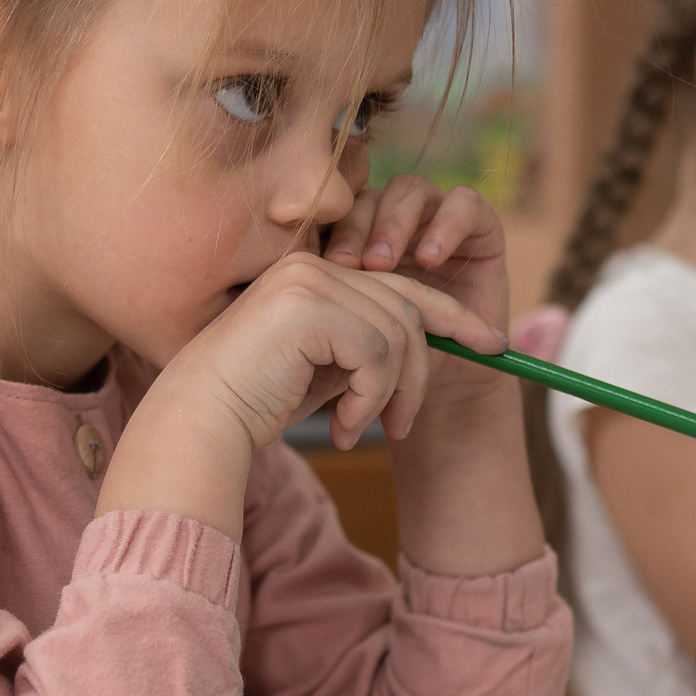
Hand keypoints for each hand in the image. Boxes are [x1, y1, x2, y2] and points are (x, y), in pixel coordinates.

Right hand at [153, 251, 507, 453]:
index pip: (399, 286)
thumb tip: (428, 348)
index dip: (452, 315)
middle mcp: (314, 265)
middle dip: (420, 372)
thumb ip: (368, 347)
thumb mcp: (327, 369)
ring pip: (398, 334)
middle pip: (408, 308)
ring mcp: (311, 280)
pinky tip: (346, 427)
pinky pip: (376, 353)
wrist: (203, 423)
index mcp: (315, 272)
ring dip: (391, 394)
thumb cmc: (258, 403)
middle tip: (406, 424)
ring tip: (364, 430)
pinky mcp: (310, 307)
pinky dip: (371, 398)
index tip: (491, 344)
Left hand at [323, 174, 512, 406]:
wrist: (443, 391)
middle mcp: (398, 225)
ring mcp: (437, 221)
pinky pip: (464, 204)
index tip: (326, 268)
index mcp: (360, 240)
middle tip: (349, 265)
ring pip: (411, 191)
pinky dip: (446, 225)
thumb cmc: (385, 367)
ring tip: (383, 263)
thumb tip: (276, 274)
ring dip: (394, 224)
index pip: (339, 211)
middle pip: (372, 198)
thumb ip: (322, 299)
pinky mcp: (480, 226)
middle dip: (358, 228)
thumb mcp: (347, 332)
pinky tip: (430, 259)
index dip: (334, 232)